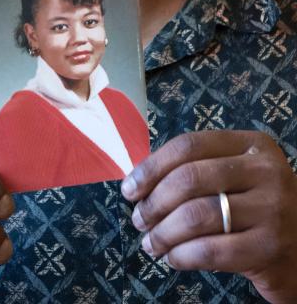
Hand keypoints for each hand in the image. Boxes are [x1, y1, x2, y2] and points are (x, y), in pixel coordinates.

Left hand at [121, 130, 296, 303]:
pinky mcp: (270, 247)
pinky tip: (173, 258)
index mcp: (251, 144)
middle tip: (138, 219)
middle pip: (188, 178)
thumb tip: (140, 182)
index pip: (189, 145)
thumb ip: (199, 169)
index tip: (130, 188)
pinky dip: (181, 256)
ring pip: (195, 215)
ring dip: (162, 232)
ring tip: (151, 242)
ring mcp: (272, 208)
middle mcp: (265, 170)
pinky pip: (209, 250)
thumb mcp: (239, 175)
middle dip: (153, 202)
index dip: (152, 166)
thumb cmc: (259, 208)